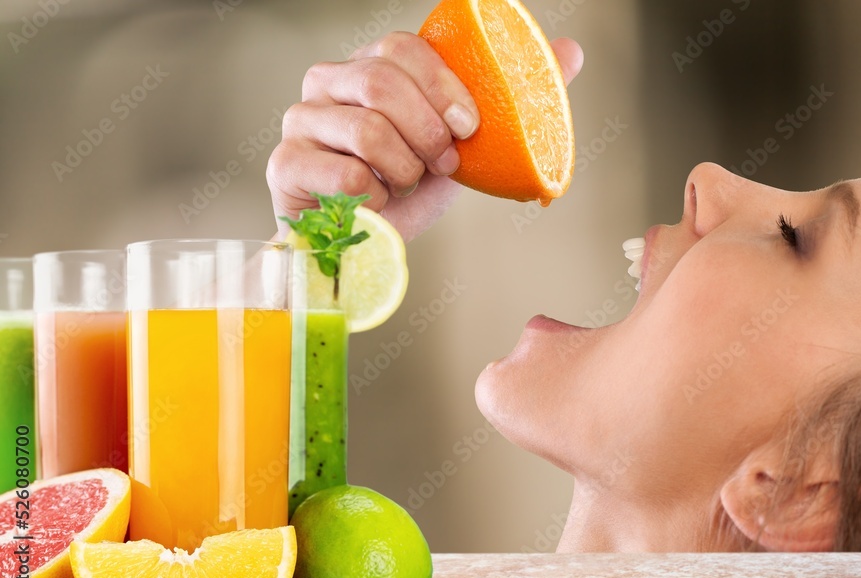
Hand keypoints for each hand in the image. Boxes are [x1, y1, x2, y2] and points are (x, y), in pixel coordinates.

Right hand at [267, 31, 583, 241]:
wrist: (368, 244)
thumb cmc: (412, 184)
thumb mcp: (464, 141)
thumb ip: (511, 97)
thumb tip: (571, 51)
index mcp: (370, 67)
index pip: (401, 46)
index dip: (442, 86)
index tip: (469, 127)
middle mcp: (328, 83)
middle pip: (380, 81)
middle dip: (428, 132)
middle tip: (442, 164)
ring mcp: (301, 121)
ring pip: (366, 128)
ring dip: (405, 168)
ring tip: (406, 185)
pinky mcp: (285, 165)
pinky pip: (344, 174)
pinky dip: (377, 198)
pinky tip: (378, 204)